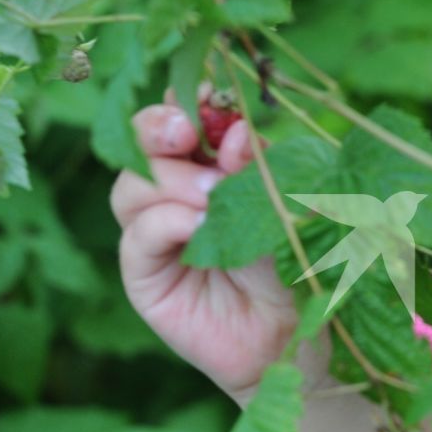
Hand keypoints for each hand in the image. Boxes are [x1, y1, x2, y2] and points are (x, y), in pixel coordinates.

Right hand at [111, 81, 298, 402]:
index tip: (205, 95)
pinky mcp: (145, 277)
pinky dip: (164, 223)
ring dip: (172, 181)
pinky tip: (195, 224)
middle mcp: (174, 196)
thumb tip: (235, 131)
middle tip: (192, 134)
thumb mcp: (284, 205)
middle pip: (141, 146)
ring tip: (214, 197)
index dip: (183, 102)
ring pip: (132, 187)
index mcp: (209, 167)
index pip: (179, 120)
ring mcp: (155, 236)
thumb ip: (257, 167)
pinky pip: (137, 237)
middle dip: (162, 129)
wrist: (299, 336)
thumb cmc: (296, 266)